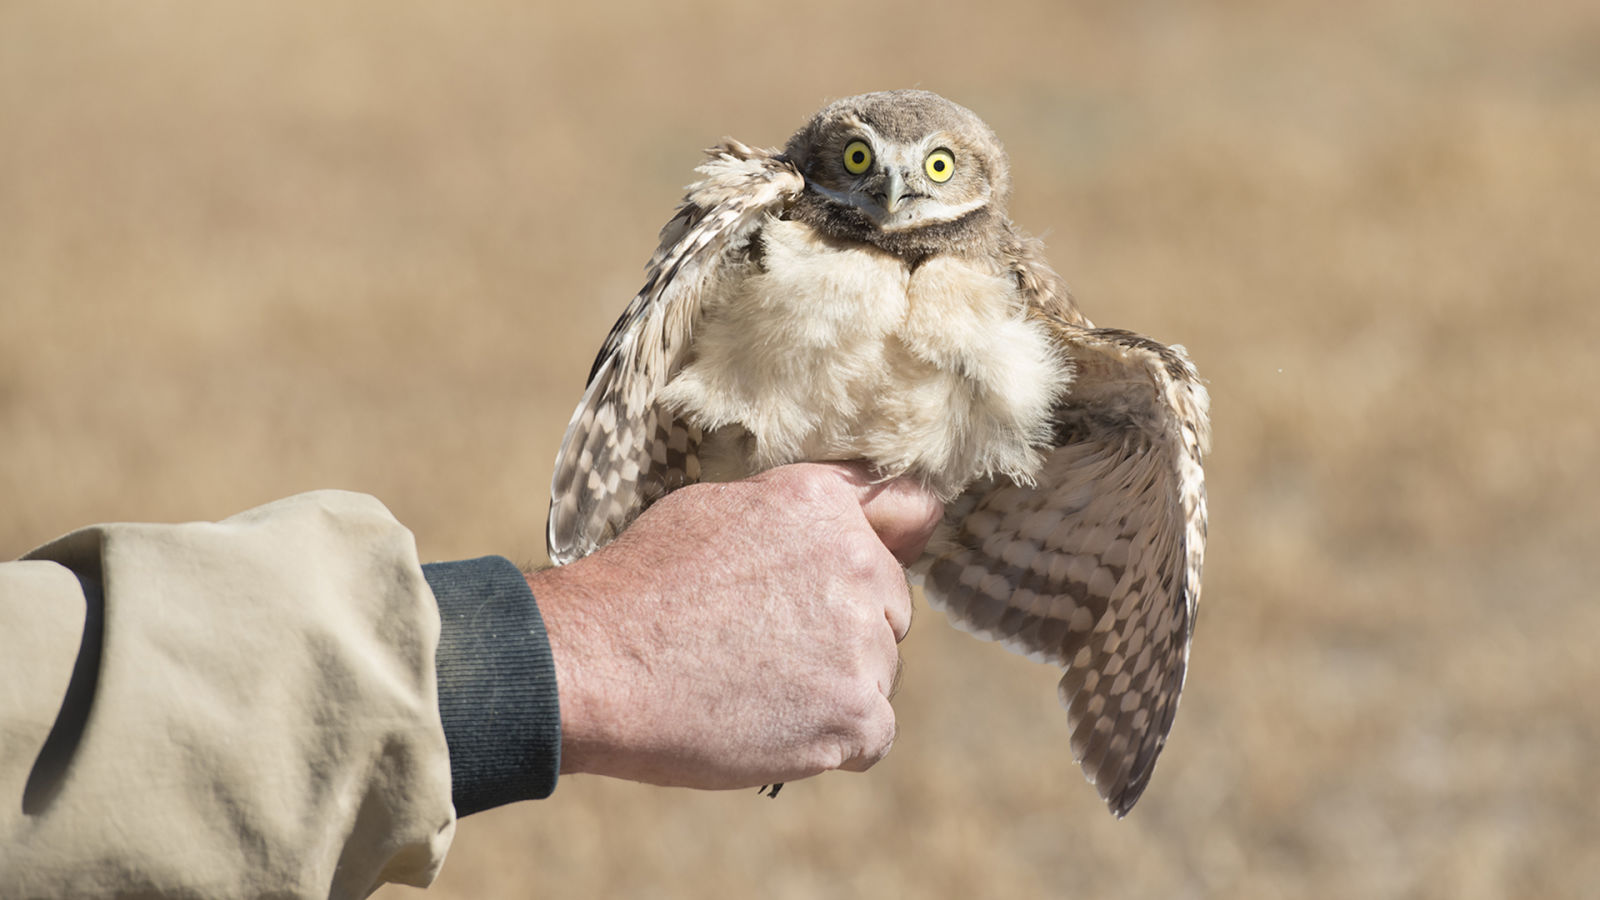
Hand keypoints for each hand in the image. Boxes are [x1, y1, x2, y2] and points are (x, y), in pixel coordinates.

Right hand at [529, 462, 942, 789]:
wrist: (592, 665)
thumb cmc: (638, 586)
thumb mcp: (716, 509)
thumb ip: (797, 516)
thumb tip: (854, 526)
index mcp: (824, 504)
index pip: (913, 511)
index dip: (885, 547)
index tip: (860, 577)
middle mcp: (858, 563)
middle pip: (892, 607)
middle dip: (849, 628)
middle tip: (770, 649)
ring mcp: (861, 643)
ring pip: (880, 673)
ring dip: (836, 688)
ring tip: (755, 690)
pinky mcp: (855, 714)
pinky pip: (874, 735)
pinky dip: (833, 742)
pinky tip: (774, 728)